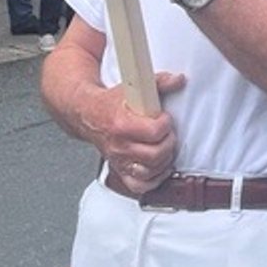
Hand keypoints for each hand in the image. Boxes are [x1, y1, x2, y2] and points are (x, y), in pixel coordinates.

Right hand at [91, 71, 188, 194]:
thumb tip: (178, 80)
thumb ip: (158, 82)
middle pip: (155, 155)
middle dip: (168, 143)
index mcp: (121, 124)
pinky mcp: (119, 171)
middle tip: (166, 134)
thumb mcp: (132, 88)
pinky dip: (153, 180)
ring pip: (150, 172)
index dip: (165, 124)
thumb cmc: (110, 103)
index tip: (164, 118)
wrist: (88, 114)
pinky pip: (139, 186)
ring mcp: (119, 160)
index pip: (154, 132)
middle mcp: (119, 146)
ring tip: (163, 147)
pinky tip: (158, 166)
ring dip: (163, 161)